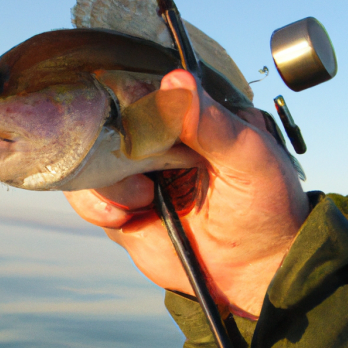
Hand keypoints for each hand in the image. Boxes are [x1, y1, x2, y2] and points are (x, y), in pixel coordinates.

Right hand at [64, 70, 308, 317]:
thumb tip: (176, 80)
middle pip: (100, 126)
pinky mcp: (119, 208)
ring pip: (86, 161)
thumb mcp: (248, 159)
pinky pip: (84, 198)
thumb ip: (212, 124)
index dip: (123, 105)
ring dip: (105, 182)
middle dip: (109, 149)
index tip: (134, 129)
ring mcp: (132, 174)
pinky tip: (123, 216)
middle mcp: (152, 142)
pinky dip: (94, 205)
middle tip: (142, 175)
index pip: (135, 91)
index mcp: (183, 117)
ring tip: (142, 199)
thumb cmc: (262, 203)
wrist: (253, 267)